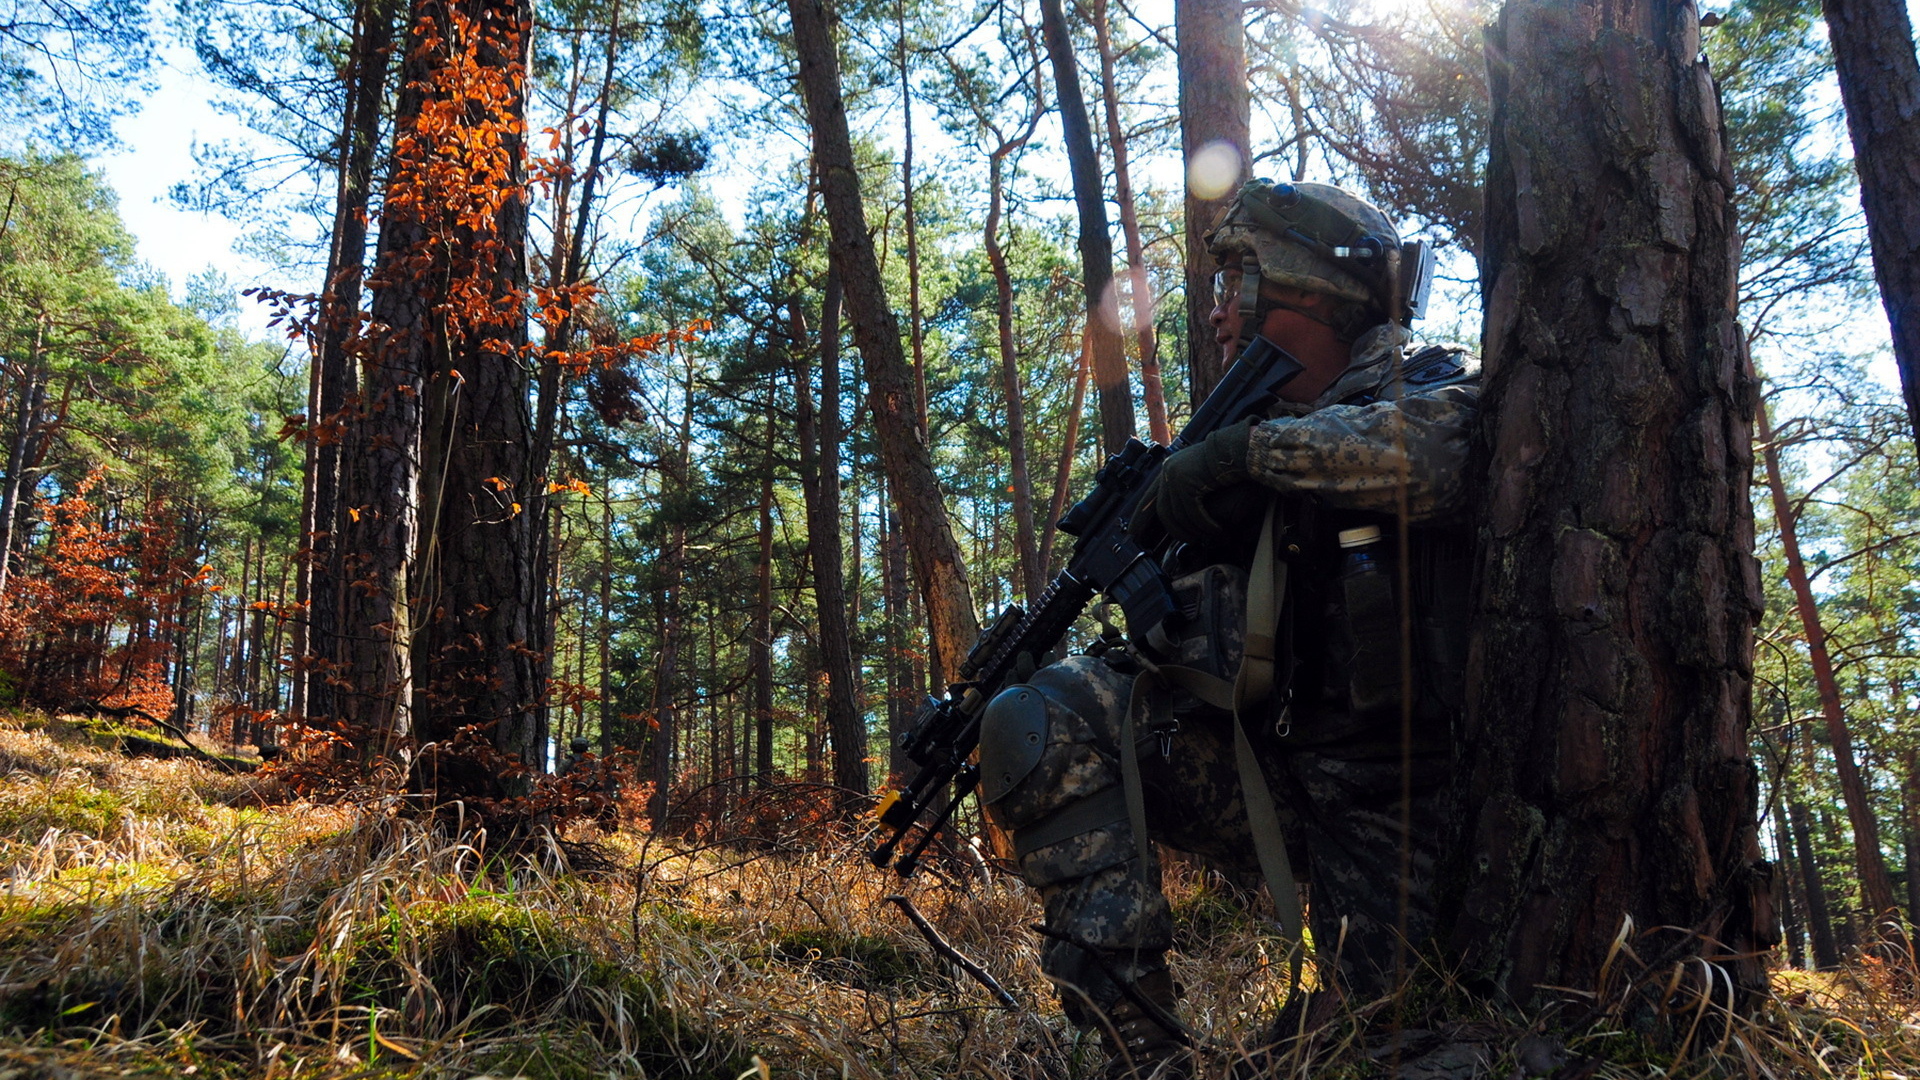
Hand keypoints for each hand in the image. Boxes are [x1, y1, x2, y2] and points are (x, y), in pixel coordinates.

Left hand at [1133, 419, 1261, 543]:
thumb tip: (1179, 514)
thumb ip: (1187, 491)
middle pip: (1164, 511)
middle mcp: (1168, 471)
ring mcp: (1176, 476)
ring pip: (1179, 515)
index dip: (1140, 517)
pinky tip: (1215, 529)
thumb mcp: (1198, 476)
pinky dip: (1205, 524)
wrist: (1236, 449)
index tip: (1133, 533)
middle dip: (1175, 531)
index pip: (1149, 499)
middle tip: (1189, 542)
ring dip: (1195, 530)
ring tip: (1207, 536)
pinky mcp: (1187, 483)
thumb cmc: (1222, 464)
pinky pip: (1193, 513)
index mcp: (1168, 469)